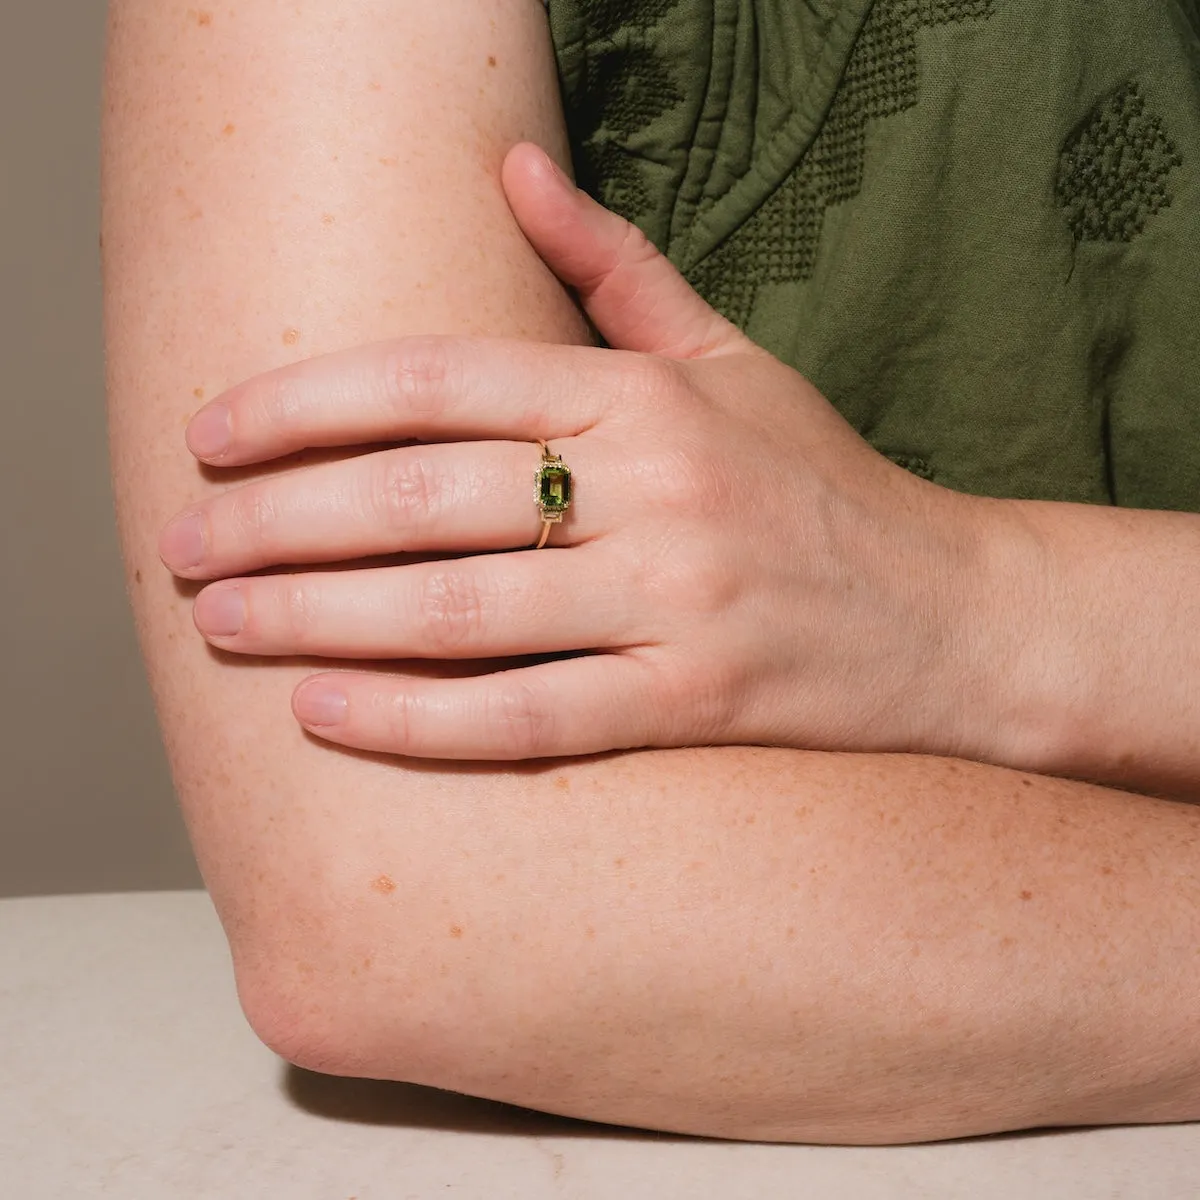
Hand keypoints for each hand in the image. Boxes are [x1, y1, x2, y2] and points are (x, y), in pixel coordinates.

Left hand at [159, 143, 990, 761]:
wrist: (950, 613)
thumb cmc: (820, 484)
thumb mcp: (729, 359)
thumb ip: (616, 267)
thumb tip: (512, 168)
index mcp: (646, 393)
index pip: (440, 380)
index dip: (309, 405)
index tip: (212, 437)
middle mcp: (656, 487)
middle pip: (422, 499)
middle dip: (280, 523)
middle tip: (183, 546)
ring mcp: (676, 599)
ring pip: (460, 611)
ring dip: (319, 620)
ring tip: (222, 625)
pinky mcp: (695, 702)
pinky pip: (532, 718)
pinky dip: (419, 721)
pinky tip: (325, 716)